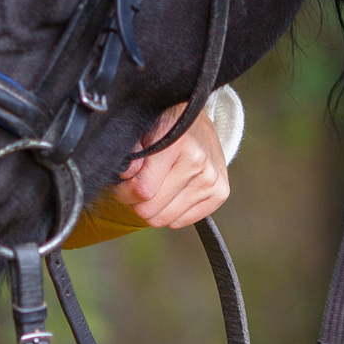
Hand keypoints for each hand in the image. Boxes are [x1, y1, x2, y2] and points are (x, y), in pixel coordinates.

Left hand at [109, 103, 229, 226]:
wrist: (197, 122)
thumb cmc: (166, 126)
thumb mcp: (142, 131)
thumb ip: (130, 154)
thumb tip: (126, 175)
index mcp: (177, 144)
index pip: (143, 189)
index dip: (124, 191)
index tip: (123, 183)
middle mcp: (199, 164)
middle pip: (152, 210)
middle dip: (136, 202)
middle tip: (137, 185)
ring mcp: (212, 181)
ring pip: (165, 220)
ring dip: (153, 208)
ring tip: (154, 188)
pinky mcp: (220, 193)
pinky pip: (182, 222)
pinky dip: (170, 212)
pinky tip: (171, 192)